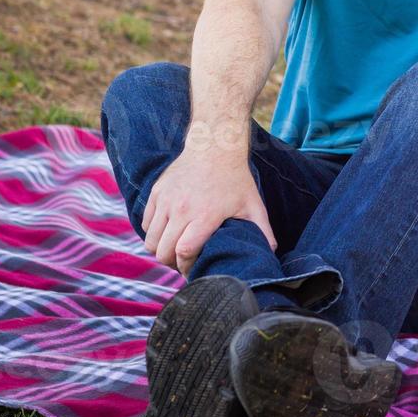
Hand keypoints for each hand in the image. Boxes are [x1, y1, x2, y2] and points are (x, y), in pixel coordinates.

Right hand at [142, 145, 275, 275]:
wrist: (215, 146)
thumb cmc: (235, 178)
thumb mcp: (252, 204)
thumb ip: (262, 230)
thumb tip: (271, 252)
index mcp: (205, 216)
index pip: (184, 253)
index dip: (186, 267)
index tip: (193, 270)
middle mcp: (181, 210)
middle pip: (163, 251)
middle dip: (172, 263)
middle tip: (182, 262)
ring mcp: (166, 201)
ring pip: (151, 240)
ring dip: (160, 249)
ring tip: (173, 249)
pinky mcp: (157, 193)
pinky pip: (146, 223)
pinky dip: (153, 232)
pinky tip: (167, 231)